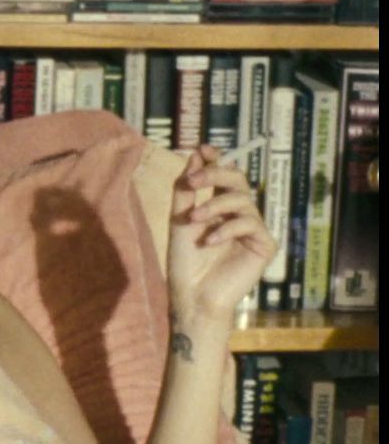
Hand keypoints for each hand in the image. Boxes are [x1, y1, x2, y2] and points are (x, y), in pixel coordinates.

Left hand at [167, 145, 276, 320]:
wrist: (191, 295)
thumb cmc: (184, 261)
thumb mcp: (180, 219)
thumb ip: (186, 190)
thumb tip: (194, 155)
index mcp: (219, 207)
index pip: (224, 176)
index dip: (216, 159)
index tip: (202, 148)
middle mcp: (239, 214)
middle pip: (237, 180)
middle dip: (216, 174)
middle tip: (194, 180)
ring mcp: (253, 229)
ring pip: (242, 200)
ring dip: (214, 206)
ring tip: (193, 220)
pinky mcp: (264, 245)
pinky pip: (250, 224)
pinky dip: (227, 228)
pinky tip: (209, 241)